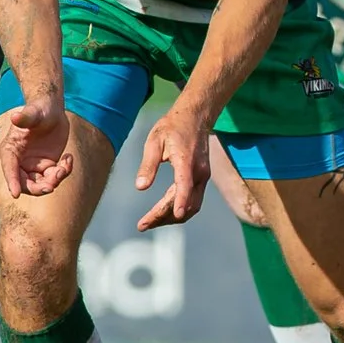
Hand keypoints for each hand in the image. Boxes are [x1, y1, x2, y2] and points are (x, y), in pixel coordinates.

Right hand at [0, 100, 73, 196]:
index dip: (12, 182)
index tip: (16, 194)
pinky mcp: (47, 166)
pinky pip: (55, 178)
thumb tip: (15, 117)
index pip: (9, 169)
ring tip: (64, 165)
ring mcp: (34, 166)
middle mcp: (20, 162)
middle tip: (52, 185)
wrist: (52, 110)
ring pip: (41, 184)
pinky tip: (69, 158)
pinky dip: (64, 172)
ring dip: (54, 180)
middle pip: (25, 184)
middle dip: (38, 188)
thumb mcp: (34, 112)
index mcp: (10, 150)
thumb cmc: (40, 109)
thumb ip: (26, 117)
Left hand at [134, 104, 212, 229]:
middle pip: (187, 204)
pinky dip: (179, 210)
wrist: (195, 117)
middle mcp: (199, 172)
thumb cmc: (172, 127)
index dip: (180, 202)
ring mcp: (203, 177)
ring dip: (173, 218)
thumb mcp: (155, 141)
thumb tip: (140, 187)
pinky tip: (163, 213)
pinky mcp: (202, 179)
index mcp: (187, 161)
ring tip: (150, 222)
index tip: (175, 215)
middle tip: (142, 225)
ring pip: (192, 207)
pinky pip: (193, 201)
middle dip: (165, 218)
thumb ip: (148, 165)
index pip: (185, 185)